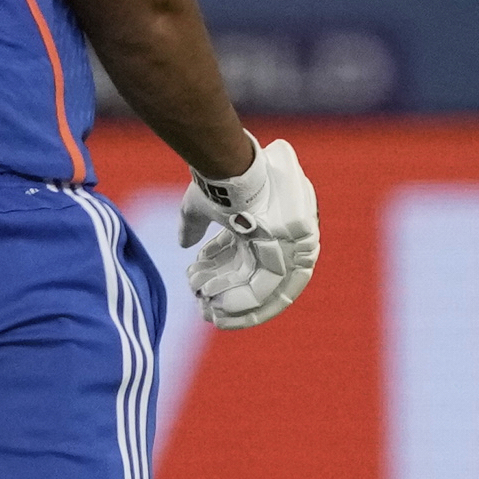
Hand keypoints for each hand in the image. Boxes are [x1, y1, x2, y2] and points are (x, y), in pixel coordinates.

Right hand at [177, 136, 318, 329]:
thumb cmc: (217, 184)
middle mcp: (277, 238)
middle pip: (251, 277)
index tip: (197, 291)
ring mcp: (288, 246)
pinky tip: (217, 305)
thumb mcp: (198, 209)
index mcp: (258, 226)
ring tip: (205, 308)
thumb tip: (183, 243)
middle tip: (202, 307)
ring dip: (230, 301)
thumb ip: (192, 228)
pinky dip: (244, 300)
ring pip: (260, 286)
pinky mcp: (295, 254)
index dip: (217, 278)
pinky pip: (271, 287)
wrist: (233, 170)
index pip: (241, 261)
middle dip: (223, 295)